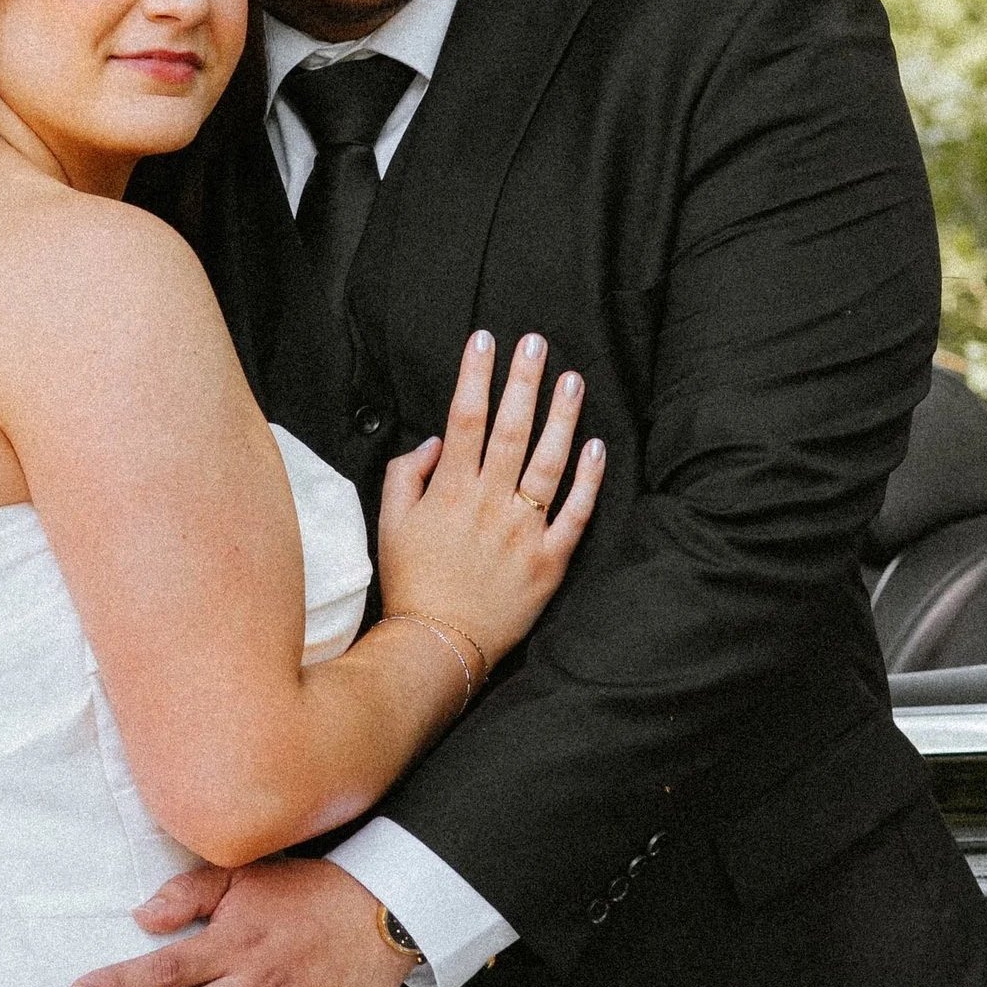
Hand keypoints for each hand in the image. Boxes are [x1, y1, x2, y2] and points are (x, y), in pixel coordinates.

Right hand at [377, 329, 602, 675]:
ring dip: (562, 418)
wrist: (438, 645)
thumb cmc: (411, 583)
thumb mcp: (390, 525)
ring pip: (549, 463)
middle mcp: (489, 505)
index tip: (484, 340)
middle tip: (536, 342)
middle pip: (511, 430)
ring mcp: (524, 533)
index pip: (465, 420)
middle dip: (522, 381)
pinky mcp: (550, 561)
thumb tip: (434, 442)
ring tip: (572, 380)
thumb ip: (406, 475)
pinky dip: (588, 480)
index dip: (474, 376)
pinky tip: (596, 446)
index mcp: (450, 493)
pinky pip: (575, 514)